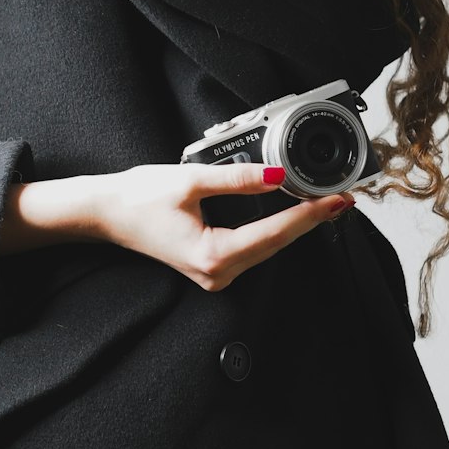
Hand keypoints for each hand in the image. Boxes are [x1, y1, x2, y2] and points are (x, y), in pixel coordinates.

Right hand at [96, 163, 353, 290]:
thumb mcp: (191, 180)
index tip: (337, 200)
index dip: (309, 214)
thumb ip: (237, 179)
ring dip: (296, 226)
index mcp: (213, 256)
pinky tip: (293, 215)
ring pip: (267, 248)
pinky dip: (275, 231)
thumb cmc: (137, 200)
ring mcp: (215, 273)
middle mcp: (217, 273)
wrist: (106, 213)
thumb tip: (277, 174)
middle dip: (310, 220)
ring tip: (324, 203)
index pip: (275, 233)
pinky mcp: (212, 266)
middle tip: (342, 198)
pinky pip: (253, 248)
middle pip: (277, 244)